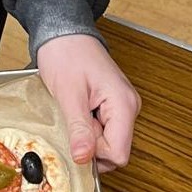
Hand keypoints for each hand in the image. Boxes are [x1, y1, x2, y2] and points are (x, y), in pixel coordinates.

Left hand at [37, 34, 140, 172]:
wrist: (63, 33)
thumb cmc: (66, 54)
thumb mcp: (69, 94)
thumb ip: (79, 129)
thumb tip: (83, 158)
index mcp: (124, 104)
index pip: (119, 154)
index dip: (95, 152)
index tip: (78, 133)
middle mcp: (128, 107)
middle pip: (114, 150)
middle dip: (91, 143)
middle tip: (74, 118)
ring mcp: (121, 106)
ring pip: (107, 141)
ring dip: (88, 134)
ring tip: (76, 111)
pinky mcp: (112, 106)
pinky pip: (103, 130)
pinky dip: (88, 127)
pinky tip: (78, 110)